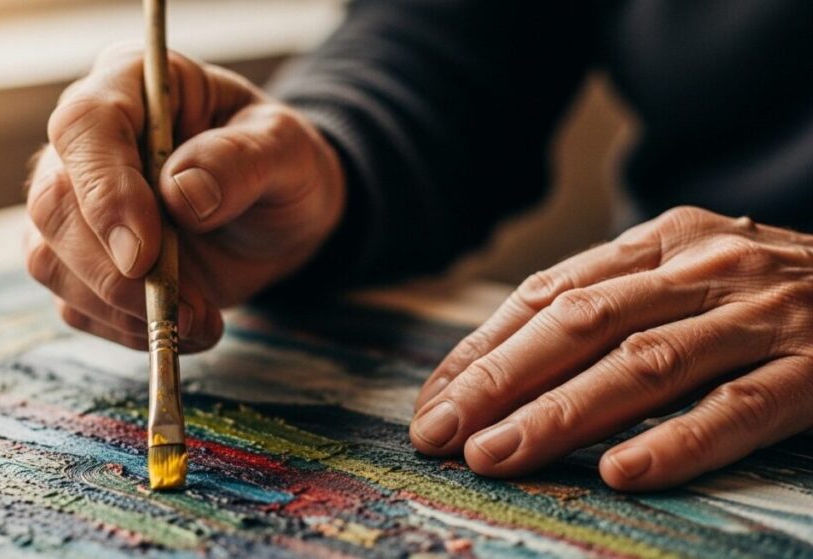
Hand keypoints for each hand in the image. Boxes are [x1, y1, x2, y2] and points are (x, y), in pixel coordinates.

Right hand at [23, 45, 344, 352]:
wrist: (279, 216)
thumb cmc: (280, 166)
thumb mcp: (286, 151)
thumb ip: (241, 162)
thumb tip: (182, 194)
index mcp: (132, 86)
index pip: (86, 126)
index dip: (105, 191)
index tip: (142, 253)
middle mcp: (88, 142)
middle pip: (54, 203)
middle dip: (112, 270)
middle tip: (183, 306)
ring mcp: (74, 202)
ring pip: (51, 260)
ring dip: (122, 308)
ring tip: (201, 319)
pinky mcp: (77, 259)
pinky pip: (74, 303)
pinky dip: (126, 328)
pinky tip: (181, 325)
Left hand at [411, 206, 812, 490]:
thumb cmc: (773, 292)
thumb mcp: (688, 274)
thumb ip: (614, 303)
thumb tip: (507, 363)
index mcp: (660, 243)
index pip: (548, 294)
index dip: (485, 349)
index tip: (435, 401)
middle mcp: (703, 268)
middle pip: (580, 323)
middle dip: (500, 381)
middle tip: (440, 432)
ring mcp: (762, 314)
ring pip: (645, 364)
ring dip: (562, 413)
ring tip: (499, 455)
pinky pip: (739, 407)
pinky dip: (679, 440)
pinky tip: (623, 472)